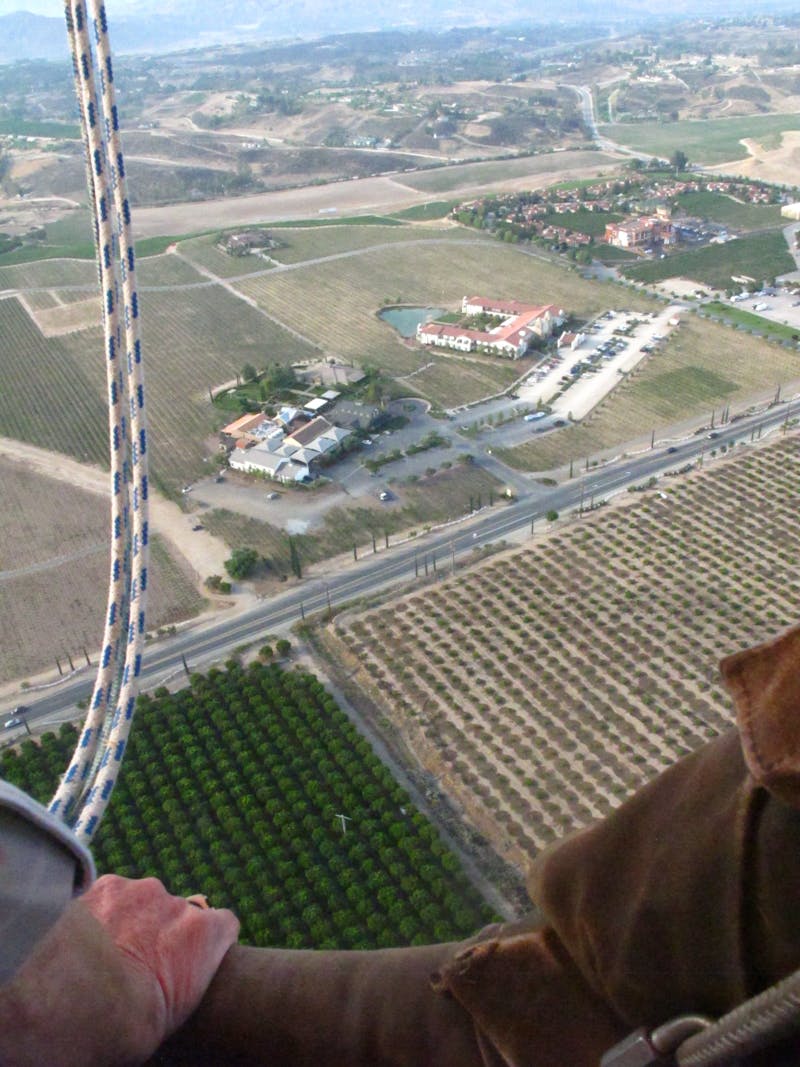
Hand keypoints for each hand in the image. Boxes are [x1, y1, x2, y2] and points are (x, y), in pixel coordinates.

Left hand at [0, 874, 238, 1066]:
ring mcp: (141, 890)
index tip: (189, 962)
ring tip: (103, 953)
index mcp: (205, 934)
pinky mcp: (104, 885)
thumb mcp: (177, 1012)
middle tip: (136, 963)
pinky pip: (107, 895)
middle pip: (177, 912)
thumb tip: (171, 981)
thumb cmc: (132, 1023)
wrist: (77, 1005)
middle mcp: (178, 904)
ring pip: (140, 901)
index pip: (224, 925)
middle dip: (160, 931)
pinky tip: (82, 939)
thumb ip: (186, 976)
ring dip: (129, 919)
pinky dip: (98, 912)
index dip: (207, 943)